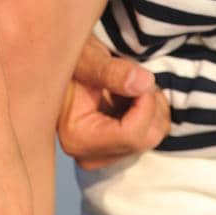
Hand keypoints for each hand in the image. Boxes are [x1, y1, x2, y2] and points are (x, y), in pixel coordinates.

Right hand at [57, 36, 170, 169]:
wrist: (63, 63)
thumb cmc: (74, 60)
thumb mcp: (89, 58)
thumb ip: (112, 71)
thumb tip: (143, 84)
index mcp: (77, 138)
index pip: (131, 135)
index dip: (146, 103)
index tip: (142, 76)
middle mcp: (88, 155)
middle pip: (145, 139)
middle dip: (151, 104)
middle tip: (137, 76)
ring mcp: (102, 157)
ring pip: (151, 137)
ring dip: (151, 106)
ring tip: (131, 84)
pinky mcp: (114, 151)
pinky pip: (148, 135)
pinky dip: (147, 112)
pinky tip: (129, 96)